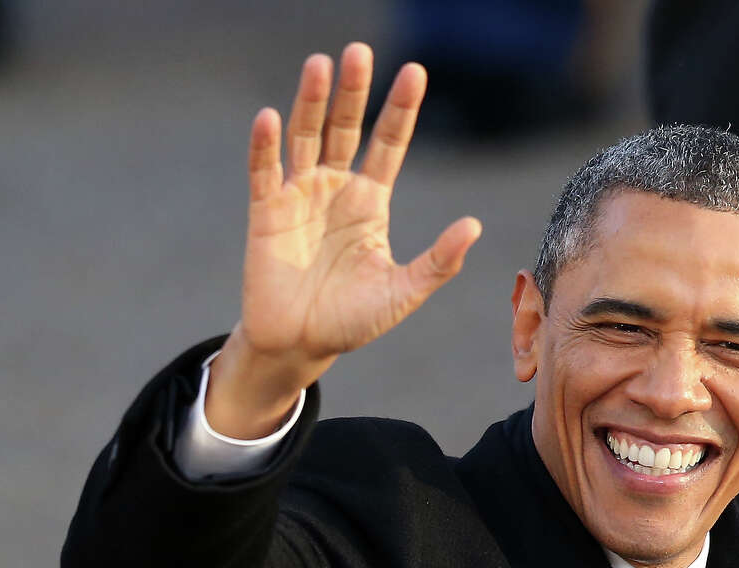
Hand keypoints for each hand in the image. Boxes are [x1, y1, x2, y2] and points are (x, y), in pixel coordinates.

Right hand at [207, 44, 481, 437]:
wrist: (301, 345)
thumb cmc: (353, 320)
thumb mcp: (402, 293)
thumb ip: (437, 262)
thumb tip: (474, 226)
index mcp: (370, 201)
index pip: (389, 144)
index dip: (400, 109)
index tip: (415, 71)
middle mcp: (335, 188)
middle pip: (346, 127)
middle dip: (355, 91)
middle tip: (361, 51)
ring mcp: (299, 196)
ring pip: (305, 137)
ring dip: (311, 102)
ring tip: (320, 65)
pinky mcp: (266, 213)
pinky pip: (264, 172)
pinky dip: (265, 146)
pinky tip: (271, 117)